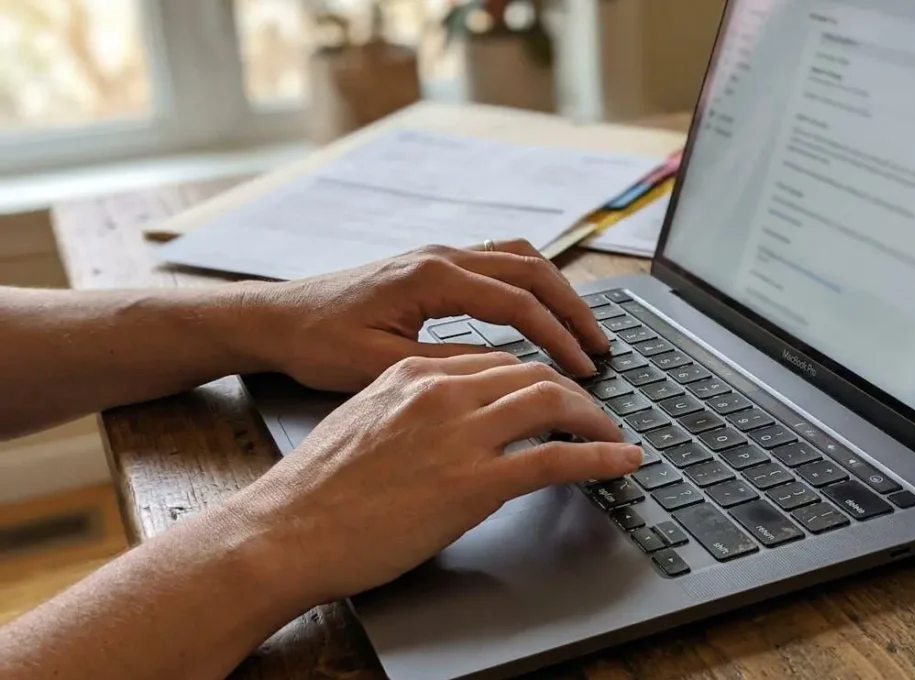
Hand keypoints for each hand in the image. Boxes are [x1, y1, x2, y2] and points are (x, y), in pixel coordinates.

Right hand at [226, 352, 642, 606]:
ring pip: (553, 400)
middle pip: (531, 372)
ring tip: (613, 433)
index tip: (555, 392)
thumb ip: (408, 409)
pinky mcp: (475, 482)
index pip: (495, 361)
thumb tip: (443, 422)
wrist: (283, 531)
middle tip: (595, 411)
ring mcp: (460, 434)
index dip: (535, 376)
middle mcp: (441, 391)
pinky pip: (558, 456)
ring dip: (594, 415)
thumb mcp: (361, 422)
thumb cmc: (313, 491)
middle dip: (574, 389)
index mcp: (412, 373)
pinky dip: (601, 455)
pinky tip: (622, 461)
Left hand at [239, 240, 608, 391]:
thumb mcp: (381, 365)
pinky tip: (540, 312)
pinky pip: (499, 262)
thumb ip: (446, 365)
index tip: (584, 370)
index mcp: (431, 277)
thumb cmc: (317, 343)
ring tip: (582, 329)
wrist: (275, 317)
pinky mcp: (432, 264)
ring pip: (520, 260)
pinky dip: (531, 285)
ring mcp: (438, 255)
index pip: (518, 304)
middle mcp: (441, 256)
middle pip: (532, 272)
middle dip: (574, 309)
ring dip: (557, 292)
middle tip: (602, 347)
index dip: (557, 338)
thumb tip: (504, 373)